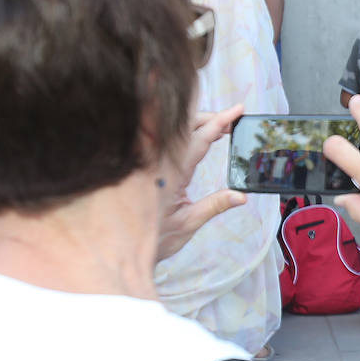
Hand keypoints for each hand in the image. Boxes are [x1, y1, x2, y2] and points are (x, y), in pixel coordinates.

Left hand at [155, 105, 247, 260]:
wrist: (118, 250)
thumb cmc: (152, 240)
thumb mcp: (188, 224)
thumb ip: (215, 205)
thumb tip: (241, 196)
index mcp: (170, 174)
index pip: (199, 139)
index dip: (219, 121)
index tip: (237, 110)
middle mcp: (157, 163)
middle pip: (185, 126)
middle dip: (209, 118)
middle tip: (231, 120)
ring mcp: (150, 163)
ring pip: (174, 131)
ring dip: (197, 124)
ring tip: (219, 127)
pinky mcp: (146, 166)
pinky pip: (165, 141)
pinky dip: (184, 134)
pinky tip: (197, 136)